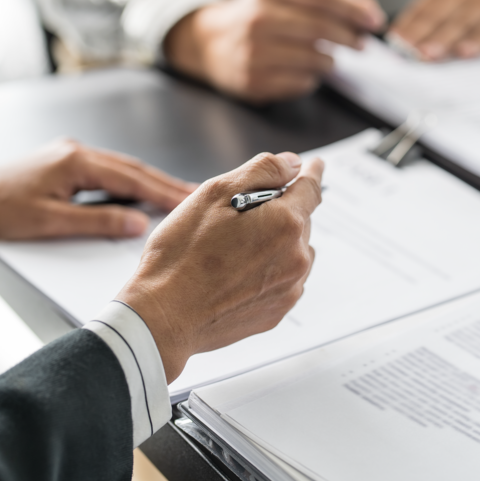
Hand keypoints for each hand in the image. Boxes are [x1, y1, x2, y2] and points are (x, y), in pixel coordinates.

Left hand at [0, 140, 195, 239]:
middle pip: (132, 168)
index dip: (164, 191)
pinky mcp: (62, 162)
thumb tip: (137, 222)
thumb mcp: (51, 222)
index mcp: (77, 161)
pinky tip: (138, 190)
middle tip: (194, 194)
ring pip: (120, 168)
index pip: (133, 178)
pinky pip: (106, 170)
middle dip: (165, 183)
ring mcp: (69, 155)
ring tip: (175, 194)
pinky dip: (128, 181)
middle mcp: (76, 152)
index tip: (190, 199)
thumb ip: (98, 222)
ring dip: (148, 182)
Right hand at [116, 151, 323, 382]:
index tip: (314, 166)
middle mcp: (297, 257)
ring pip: (293, 251)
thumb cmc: (182, 255)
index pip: (311, 188)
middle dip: (278, 211)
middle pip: (299, 220)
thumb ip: (262, 171)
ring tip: (235, 249)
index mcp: (286, 223)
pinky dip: (269, 269)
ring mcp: (290, 287)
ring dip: (276, 242)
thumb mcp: (215, 193)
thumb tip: (292, 164)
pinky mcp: (278, 310)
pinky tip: (237, 272)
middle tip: (239, 217)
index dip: (310, 173)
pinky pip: (284, 279)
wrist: (165, 316)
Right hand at [164, 0, 385, 102]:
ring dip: (330, 61)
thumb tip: (367, 13)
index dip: (354, 9)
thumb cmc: (257, 16)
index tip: (375, 20)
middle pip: (320, 29)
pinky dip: (311, 78)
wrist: (210, 42)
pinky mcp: (254, 81)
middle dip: (349, 38)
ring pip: (314, 59)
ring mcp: (254, 52)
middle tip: (362, 44)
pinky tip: (304, 71)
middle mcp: (258, 20)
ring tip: (329, 58)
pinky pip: (301, 82)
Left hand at [390, 0, 479, 60]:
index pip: (422, 8)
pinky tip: (467, 53)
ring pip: (462, 23)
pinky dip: (479, 41)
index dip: (407, 25)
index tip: (392, 44)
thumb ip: (435, 16)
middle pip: (439, 16)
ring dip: (444, 39)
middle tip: (405, 52)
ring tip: (428, 55)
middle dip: (420, 34)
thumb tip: (403, 43)